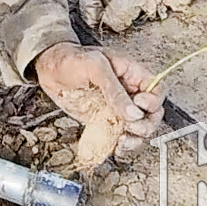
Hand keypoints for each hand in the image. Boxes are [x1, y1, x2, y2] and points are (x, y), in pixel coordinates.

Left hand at [35, 42, 164, 163]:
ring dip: (135, 139)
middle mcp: (129, 93)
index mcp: (132, 74)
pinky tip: (115, 146)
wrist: (49, 69)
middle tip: (130, 127)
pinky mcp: (104, 121)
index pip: (157, 90)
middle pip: (152, 114)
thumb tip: (133, 112)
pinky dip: (121, 146)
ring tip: (122, 140)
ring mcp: (117, 109)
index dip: (153, 101)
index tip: (138, 105)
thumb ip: (115, 90)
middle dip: (146, 125)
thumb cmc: (72, 58)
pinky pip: (120, 136)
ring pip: (139, 129)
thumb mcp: (95, 67)